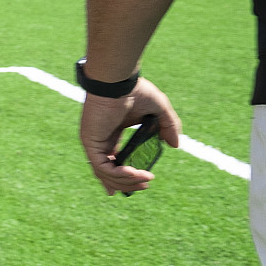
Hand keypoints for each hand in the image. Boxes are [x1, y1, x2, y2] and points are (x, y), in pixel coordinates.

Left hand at [80, 77, 178, 195]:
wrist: (119, 81)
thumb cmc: (135, 90)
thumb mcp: (159, 110)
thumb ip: (167, 127)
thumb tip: (175, 145)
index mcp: (111, 134)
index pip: (112, 161)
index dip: (121, 176)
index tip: (136, 185)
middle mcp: (100, 140)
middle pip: (107, 172)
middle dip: (126, 184)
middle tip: (145, 185)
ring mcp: (94, 142)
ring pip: (106, 173)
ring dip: (127, 180)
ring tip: (145, 180)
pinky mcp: (91, 142)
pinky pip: (102, 167)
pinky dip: (118, 174)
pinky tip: (134, 173)